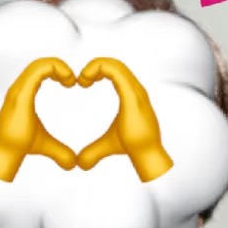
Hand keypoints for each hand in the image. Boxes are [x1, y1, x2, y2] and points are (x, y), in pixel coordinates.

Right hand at [0, 56, 80, 181]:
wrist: (6, 154)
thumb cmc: (19, 146)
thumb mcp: (46, 145)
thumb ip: (60, 151)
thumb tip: (72, 163)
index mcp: (24, 93)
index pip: (39, 70)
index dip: (55, 70)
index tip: (70, 83)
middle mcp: (20, 88)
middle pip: (39, 63)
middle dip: (58, 66)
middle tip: (72, 80)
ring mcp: (19, 90)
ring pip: (39, 64)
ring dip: (58, 66)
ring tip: (71, 79)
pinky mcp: (21, 95)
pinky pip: (38, 71)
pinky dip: (54, 69)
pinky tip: (68, 81)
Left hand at [74, 58, 173, 181]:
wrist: (147, 155)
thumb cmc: (133, 147)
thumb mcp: (107, 145)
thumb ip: (93, 151)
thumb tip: (81, 164)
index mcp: (130, 93)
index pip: (114, 70)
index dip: (98, 70)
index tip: (83, 83)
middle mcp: (134, 88)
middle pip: (114, 63)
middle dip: (95, 66)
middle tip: (81, 80)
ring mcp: (135, 90)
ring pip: (115, 64)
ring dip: (95, 66)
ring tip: (82, 79)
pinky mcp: (132, 95)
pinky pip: (116, 71)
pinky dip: (99, 69)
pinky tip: (85, 81)